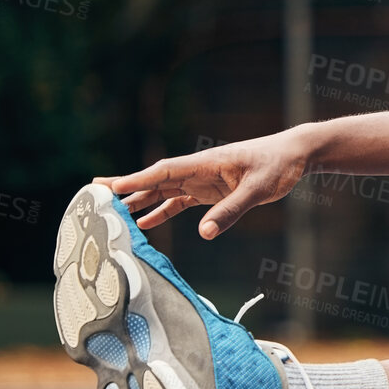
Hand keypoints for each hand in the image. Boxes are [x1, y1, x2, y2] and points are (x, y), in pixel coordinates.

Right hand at [98, 132, 310, 238]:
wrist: (295, 155)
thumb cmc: (277, 166)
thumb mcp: (258, 190)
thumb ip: (231, 210)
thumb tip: (204, 233)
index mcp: (205, 163)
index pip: (163, 171)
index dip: (135, 180)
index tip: (108, 187)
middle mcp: (198, 170)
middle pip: (155, 180)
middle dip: (126, 188)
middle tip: (93, 196)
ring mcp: (203, 180)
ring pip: (163, 191)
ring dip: (139, 201)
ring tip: (111, 215)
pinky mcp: (211, 190)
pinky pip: (179, 201)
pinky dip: (161, 211)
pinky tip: (144, 223)